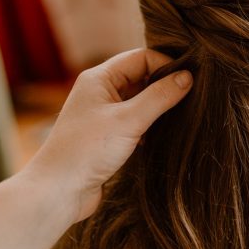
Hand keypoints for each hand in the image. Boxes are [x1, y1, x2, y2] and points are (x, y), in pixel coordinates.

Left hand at [24, 49, 191, 224]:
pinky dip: (150, 126)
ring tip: (179, 119)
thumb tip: (188, 77)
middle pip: (141, 77)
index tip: (189, 82)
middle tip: (189, 99)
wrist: (58, 191)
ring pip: (139, 101)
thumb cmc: (86, 151)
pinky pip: (135, 122)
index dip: (166, 65)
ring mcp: (103, 115)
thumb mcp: (129, 120)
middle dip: (164, 86)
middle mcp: (100, 92)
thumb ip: (160, 97)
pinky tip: (161, 138)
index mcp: (99, 78)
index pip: (141, 57)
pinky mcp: (107, 137)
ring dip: (158, 108)